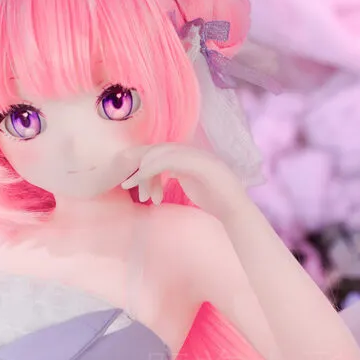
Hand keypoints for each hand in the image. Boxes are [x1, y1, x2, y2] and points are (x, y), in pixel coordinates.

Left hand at [120, 142, 246, 218]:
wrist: (234, 209)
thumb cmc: (214, 199)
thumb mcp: (191, 183)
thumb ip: (179, 174)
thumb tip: (165, 173)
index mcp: (190, 155)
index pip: (162, 152)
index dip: (145, 164)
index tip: (132, 180)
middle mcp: (193, 151)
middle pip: (158, 150)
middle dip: (139, 164)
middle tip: (125, 182)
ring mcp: (197, 156)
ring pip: (161, 154)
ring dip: (144, 171)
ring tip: (133, 187)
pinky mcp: (199, 164)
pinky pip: (169, 161)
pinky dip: (153, 170)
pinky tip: (144, 182)